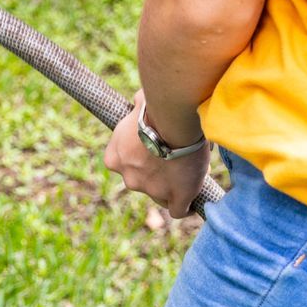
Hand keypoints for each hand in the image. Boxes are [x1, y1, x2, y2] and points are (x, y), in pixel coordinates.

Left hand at [104, 90, 210, 218]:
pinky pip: (178, 210)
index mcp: (114, 159)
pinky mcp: (175, 196)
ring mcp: (151, 190)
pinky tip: (192, 202)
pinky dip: (185, 206)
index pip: (127, 167)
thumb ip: (139, 106)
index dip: (143, 162)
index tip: (156, 156)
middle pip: (144, 183)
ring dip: (173, 187)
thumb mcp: (140, 105)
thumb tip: (142, 96)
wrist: (173, 122)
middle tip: (176, 162)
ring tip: (189, 174)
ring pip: (161, 197)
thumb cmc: (155, 108)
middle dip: (158, 175)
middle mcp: (128, 178)